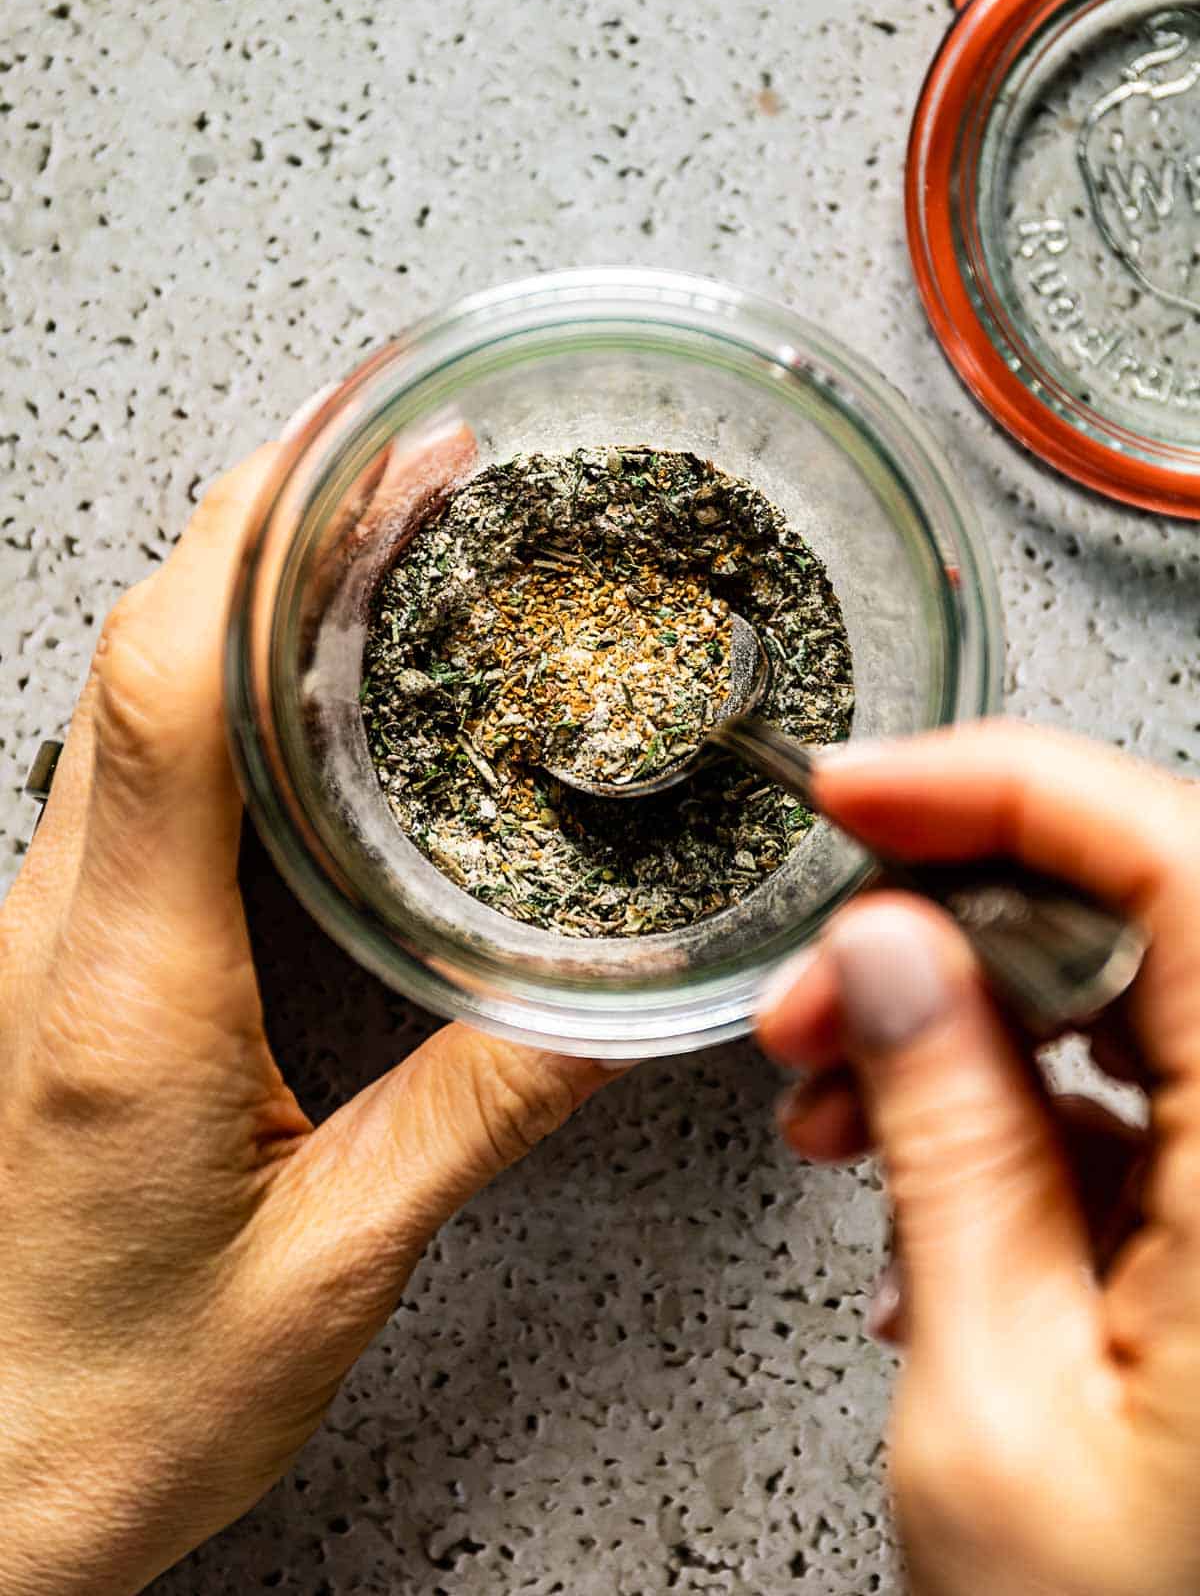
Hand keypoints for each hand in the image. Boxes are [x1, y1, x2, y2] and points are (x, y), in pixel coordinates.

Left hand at [0, 446, 615, 1595]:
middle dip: (265, 525)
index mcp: (125, 987)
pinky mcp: (58, 965)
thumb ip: (478, 1114)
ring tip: (367, 534)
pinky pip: (127, 775)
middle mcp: (61, 932)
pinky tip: (294, 683)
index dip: (252, 538)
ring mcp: (45, 940)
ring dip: (236, 592)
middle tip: (398, 459)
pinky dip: (214, 684)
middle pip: (140, 657)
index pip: (167, 691)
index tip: (349, 444)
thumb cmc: (114, 1402)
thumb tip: (612, 1005)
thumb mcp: (335, 1263)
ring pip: (123, 703)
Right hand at [757, 723, 1199, 1595]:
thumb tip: (887, 950)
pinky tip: (916, 1189)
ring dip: (963, 1028)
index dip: (1010, 789)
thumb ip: (946, 1144)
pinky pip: (1135, 1106)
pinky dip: (1011, 1115)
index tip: (865, 793)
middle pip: (1143, 920)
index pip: (1183, 865)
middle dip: (948, 928)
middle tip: (814, 993)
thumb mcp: (992, 1405)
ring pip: (1126, 1007)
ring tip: (836, 1110)